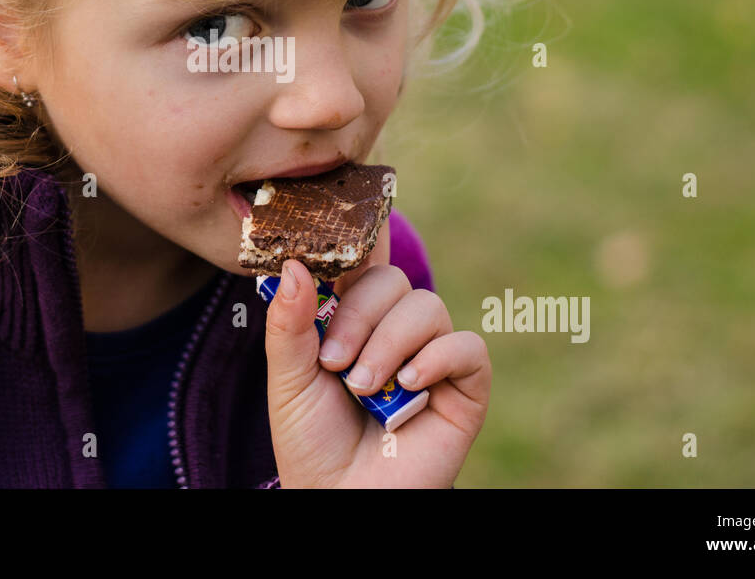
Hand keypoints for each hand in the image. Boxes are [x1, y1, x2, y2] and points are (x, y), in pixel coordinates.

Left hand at [263, 220, 491, 487]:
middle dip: (361, 315)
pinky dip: (437, 357)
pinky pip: (467, 346)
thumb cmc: (312, 442)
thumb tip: (292, 262)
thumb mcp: (288, 378)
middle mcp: (395, 332)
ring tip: (363, 388)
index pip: (359, 265)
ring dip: (390, 343)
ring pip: (427, 307)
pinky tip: (407, 385)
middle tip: (335, 361)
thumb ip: (289, 321)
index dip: (350, 255)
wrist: (339, 499)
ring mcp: (432, 357)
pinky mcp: (465, 388)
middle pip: (392, 280)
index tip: (328, 266)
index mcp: (353, 320)